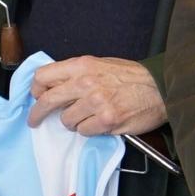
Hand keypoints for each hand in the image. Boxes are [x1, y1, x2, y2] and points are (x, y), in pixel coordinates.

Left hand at [27, 56, 166, 136]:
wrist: (160, 87)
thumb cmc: (131, 76)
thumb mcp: (101, 64)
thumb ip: (77, 74)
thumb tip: (54, 86)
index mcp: (81, 66)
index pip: (43, 76)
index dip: (36, 89)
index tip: (36, 96)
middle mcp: (85, 83)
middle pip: (47, 101)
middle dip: (37, 114)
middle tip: (34, 121)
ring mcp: (96, 102)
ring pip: (66, 120)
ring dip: (73, 122)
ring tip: (88, 116)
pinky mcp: (107, 120)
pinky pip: (84, 131)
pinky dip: (89, 130)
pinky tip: (101, 122)